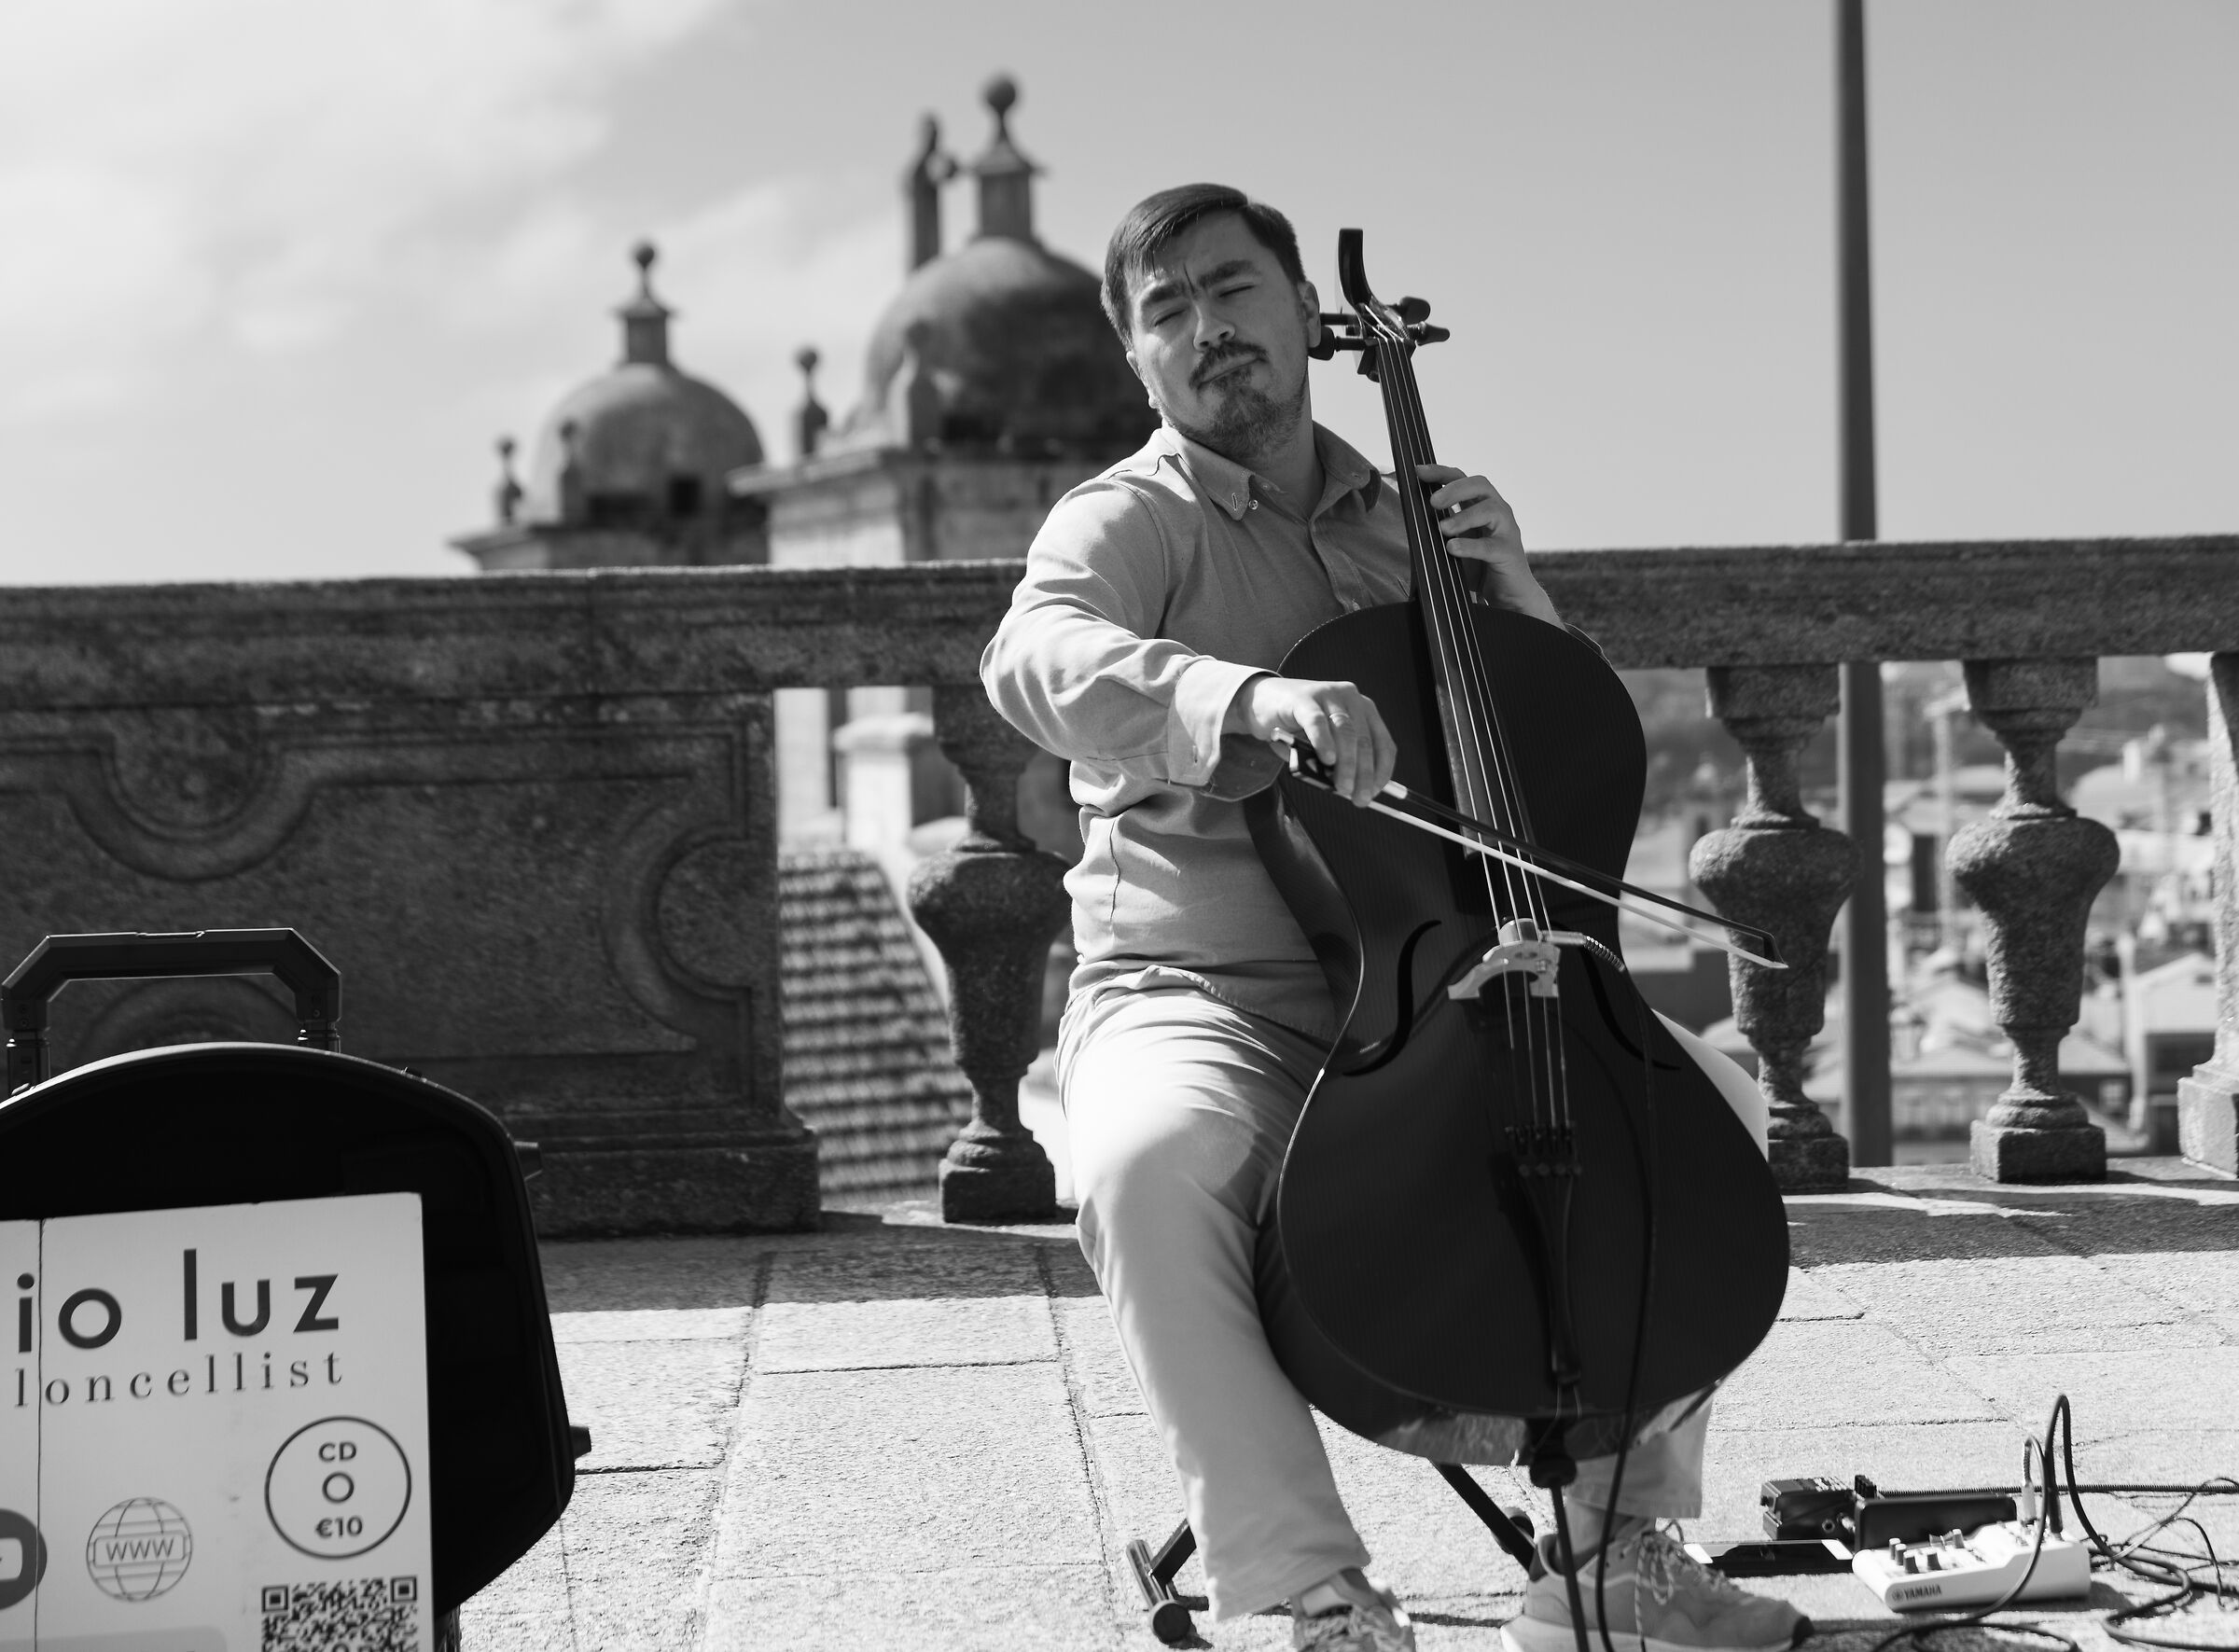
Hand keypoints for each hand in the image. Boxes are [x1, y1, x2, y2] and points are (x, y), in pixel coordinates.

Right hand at [1223, 675, 1395, 805]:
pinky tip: (1326, 760)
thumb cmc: (1295, 728)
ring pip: (1345, 732)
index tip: (1375, 793)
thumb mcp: (1321, 746)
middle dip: (1364, 773)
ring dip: (1347, 763)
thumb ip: (1333, 763)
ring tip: (1343, 787)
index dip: (1381, 770)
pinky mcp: (1303, 698)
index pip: (1382, 741)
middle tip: (1359, 798)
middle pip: (1364, 739)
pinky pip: (1317, 722)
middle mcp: (1350, 697)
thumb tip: (1346, 788)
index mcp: (1363, 709)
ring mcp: (1327, 694)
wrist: (1260, 702)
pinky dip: (1324, 742)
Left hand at [1418, 464, 1558, 624]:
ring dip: (1463, 517)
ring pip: (1490, 510)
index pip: (1462, 478)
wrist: (1509, 595)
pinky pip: (1490, 546)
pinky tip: (1452, 548)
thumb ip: (1440, 528)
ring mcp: (1506, 530)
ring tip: (1443, 529)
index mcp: (1481, 506)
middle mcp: (1497, 512)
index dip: (1441, 472)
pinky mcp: (1509, 553)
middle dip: (1454, 489)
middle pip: (1480, 485)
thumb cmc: (1480, 567)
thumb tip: (1410, 517)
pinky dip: (1470, 546)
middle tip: (1432, 502)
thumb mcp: (1455, 542)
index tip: (1418, 471)